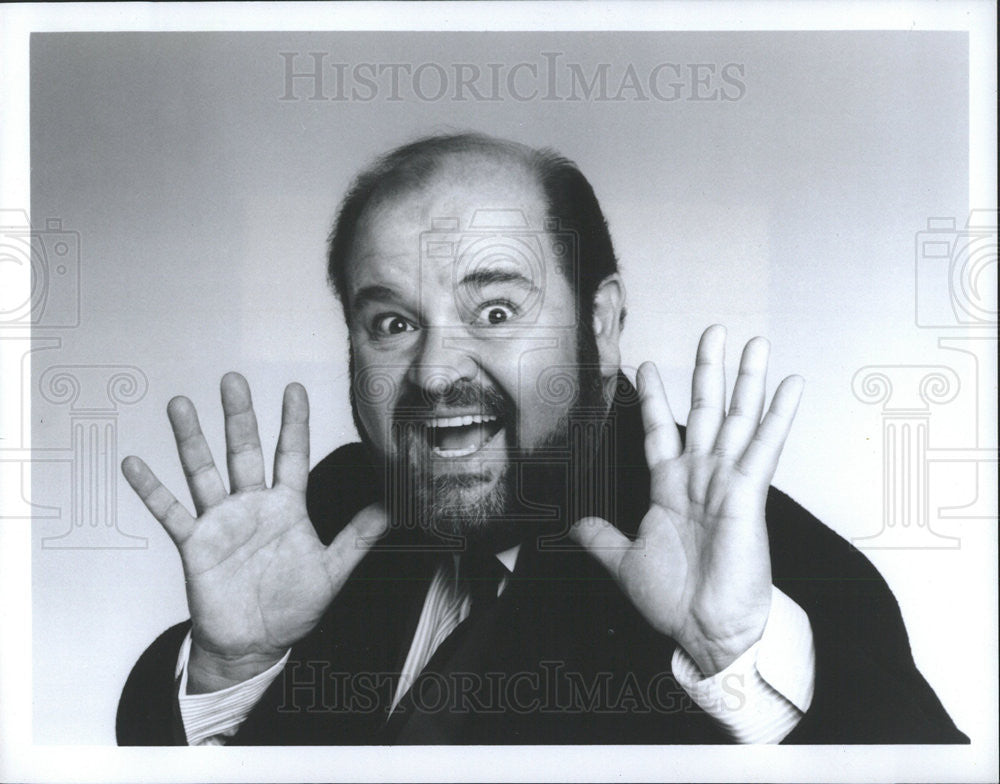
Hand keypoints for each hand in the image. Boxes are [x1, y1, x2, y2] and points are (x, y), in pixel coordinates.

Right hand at [122, 373, 385, 691]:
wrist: (254, 644)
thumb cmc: (292, 607)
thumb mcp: (332, 570)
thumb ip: (358, 537)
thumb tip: (391, 509)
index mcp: (286, 507)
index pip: (291, 455)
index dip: (293, 422)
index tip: (294, 388)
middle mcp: (252, 505)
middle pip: (244, 451)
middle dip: (239, 416)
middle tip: (232, 379)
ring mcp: (221, 521)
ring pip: (204, 471)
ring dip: (191, 439)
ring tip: (179, 405)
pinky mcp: (195, 543)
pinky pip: (170, 512)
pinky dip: (151, 489)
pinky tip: (135, 463)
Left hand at [570, 325, 803, 675]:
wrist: (705, 629)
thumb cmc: (674, 599)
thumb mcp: (625, 561)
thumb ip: (602, 537)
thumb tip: (574, 524)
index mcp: (670, 488)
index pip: (661, 430)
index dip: (654, 398)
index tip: (646, 365)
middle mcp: (700, 477)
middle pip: (703, 410)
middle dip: (708, 371)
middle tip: (714, 332)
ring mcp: (726, 481)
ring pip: (736, 418)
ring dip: (746, 380)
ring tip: (754, 343)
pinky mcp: (748, 492)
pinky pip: (764, 445)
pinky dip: (778, 414)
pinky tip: (790, 384)